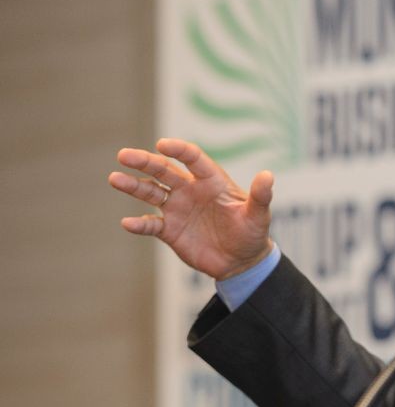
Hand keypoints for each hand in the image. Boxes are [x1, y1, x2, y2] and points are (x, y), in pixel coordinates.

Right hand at [108, 138, 274, 279]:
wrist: (242, 262)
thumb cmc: (253, 234)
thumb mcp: (259, 216)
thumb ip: (261, 196)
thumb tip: (268, 175)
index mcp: (211, 181)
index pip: (192, 159)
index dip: (178, 150)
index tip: (162, 145)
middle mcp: (190, 190)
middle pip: (164, 170)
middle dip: (144, 162)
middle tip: (124, 156)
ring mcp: (177, 209)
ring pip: (151, 192)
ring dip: (133, 186)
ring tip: (115, 178)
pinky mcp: (170, 230)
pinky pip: (150, 224)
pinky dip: (139, 224)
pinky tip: (127, 223)